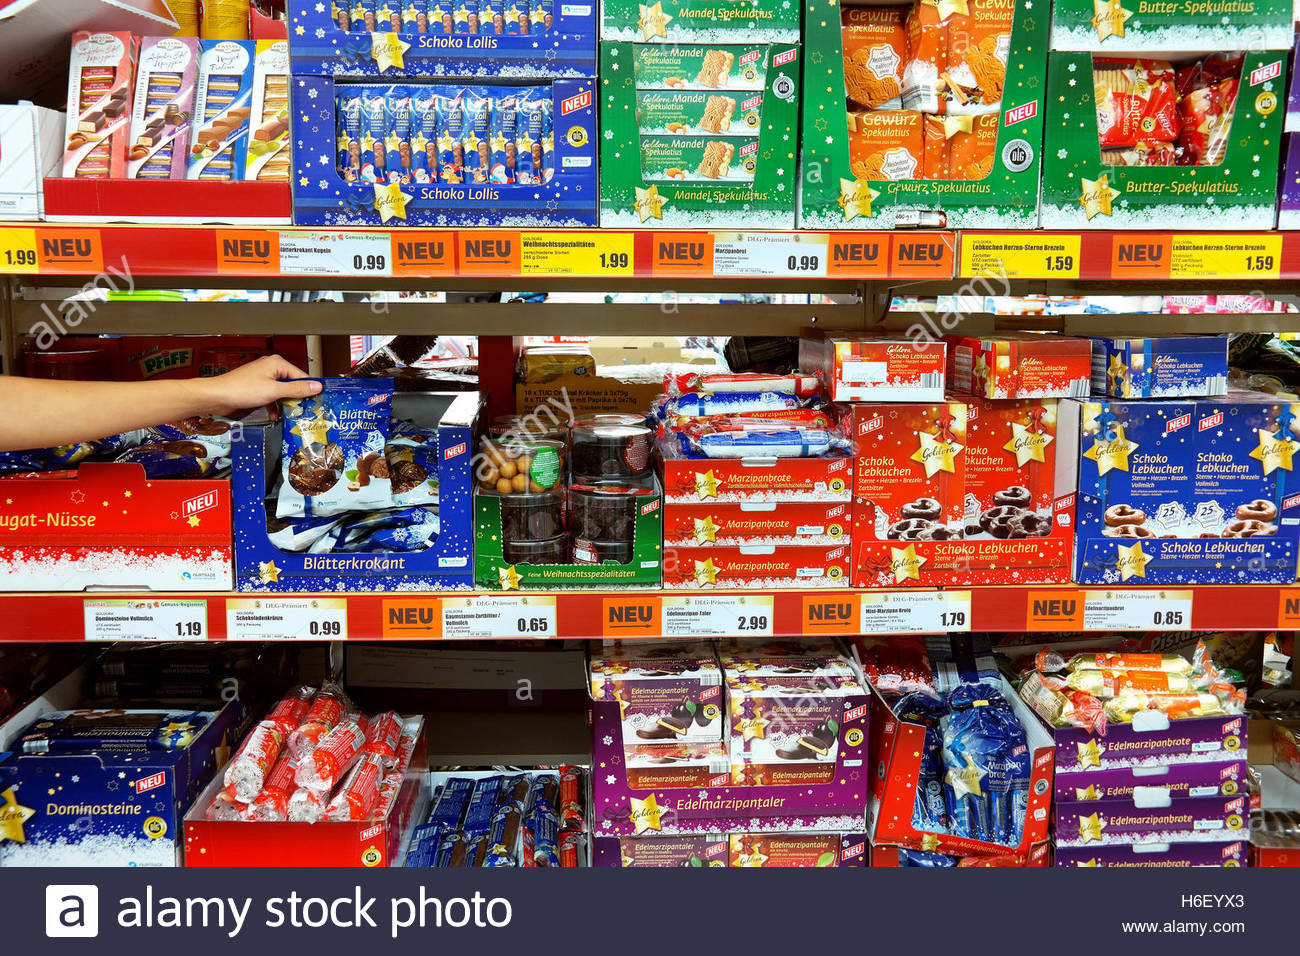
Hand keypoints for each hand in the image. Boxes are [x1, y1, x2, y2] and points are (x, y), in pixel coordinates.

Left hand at [197, 355, 321, 415]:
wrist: (217, 397)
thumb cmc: (241, 389)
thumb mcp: (274, 391)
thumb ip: (297, 389)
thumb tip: (316, 387)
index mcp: (277, 364)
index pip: (302, 376)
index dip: (310, 389)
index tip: (318, 401)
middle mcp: (271, 369)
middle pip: (293, 384)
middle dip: (297, 398)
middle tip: (304, 411)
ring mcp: (264, 379)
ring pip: (283, 392)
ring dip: (285, 404)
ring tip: (289, 415)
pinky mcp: (257, 389)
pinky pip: (272, 397)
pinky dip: (274, 406)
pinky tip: (273, 415)